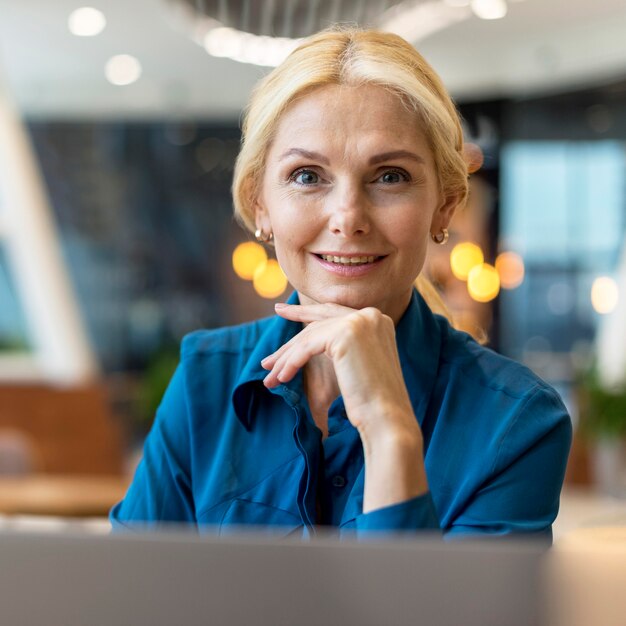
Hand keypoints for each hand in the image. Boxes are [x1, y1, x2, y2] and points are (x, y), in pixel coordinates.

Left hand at [261, 302, 420, 445]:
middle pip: (319, 323)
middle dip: (289, 338)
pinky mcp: (346, 333)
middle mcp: (371, 315)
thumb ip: (345, 347)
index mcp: (378, 320)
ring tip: (270, 375)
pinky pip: (308, 347)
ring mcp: (360, 321)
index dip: (306, 311)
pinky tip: (281, 377)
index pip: (333, 312)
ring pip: (310, 336)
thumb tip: (312, 341)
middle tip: (268, 351)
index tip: (282, 310)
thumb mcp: (359, 364)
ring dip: (287, 358)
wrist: (387, 417)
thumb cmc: (373, 400)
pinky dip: (291, 362)